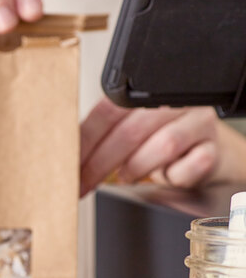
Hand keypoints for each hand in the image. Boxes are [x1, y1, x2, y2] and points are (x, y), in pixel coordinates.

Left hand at [79, 97, 245, 196]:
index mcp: (145, 93)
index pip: (107, 111)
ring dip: (137, 168)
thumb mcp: (128, 134)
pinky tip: (166, 177)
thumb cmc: (158, 144)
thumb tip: (63, 158)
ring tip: (127, 177)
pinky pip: (191, 165)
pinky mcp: (215, 147)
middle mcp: (173, 101)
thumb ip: (101, 137)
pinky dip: (173, 178)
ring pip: (163, 145)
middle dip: (99, 164)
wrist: (205, 155)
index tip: (67, 165)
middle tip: (83, 184)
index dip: (84, 142)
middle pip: (130, 130)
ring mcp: (198, 122)